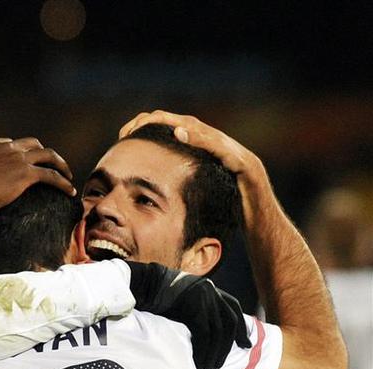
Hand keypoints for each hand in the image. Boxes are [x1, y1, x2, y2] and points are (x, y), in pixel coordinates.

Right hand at [0, 137, 74, 214]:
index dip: (22, 153)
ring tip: (68, 175)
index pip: (13, 144)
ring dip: (60, 164)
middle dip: (44, 153)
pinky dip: (63, 182)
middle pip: (33, 144)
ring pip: (48, 155)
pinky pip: (51, 176)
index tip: (27, 163)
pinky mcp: (26, 174)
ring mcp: (18, 159)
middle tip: (51, 165)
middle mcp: (8, 148)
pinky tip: (69, 191)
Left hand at [117, 110, 270, 223]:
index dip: (155, 128)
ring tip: (155, 120)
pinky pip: (223, 150)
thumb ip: (181, 188)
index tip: (126, 133)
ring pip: (206, 132)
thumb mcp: (197, 199)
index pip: (180, 133)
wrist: (263, 227)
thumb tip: (149, 196)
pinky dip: (203, 141)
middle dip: (160, 120)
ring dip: (179, 124)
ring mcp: (238, 155)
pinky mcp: (247, 167)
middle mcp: (224, 149)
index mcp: (209, 156)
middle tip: (134, 124)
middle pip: (190, 125)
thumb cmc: (230, 216)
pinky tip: (181, 134)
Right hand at [126, 261, 250, 368]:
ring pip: (217, 332)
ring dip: (214, 354)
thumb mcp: (184, 298)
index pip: (233, 309)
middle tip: (219, 364)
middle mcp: (212, 292)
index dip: (241, 328)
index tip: (246, 345)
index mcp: (211, 289)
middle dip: (227, 346)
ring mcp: (204, 300)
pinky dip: (203, 351)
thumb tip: (204, 330)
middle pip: (229, 322)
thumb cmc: (159, 295)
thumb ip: (198, 308)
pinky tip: (198, 362)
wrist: (145, 285)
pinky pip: (204, 334)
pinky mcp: (195, 309)